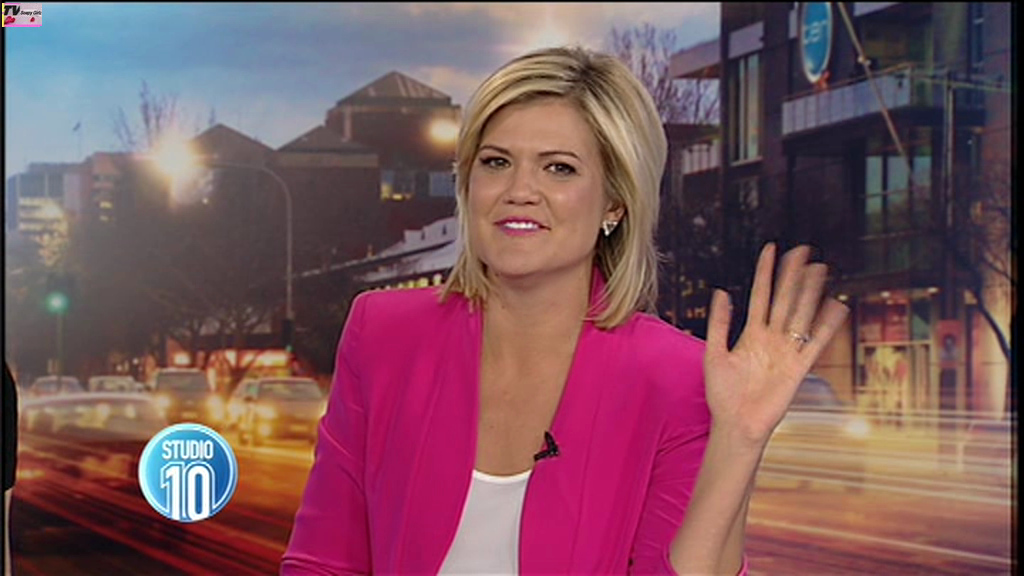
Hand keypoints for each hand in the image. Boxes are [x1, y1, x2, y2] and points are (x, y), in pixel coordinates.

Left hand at [704, 243, 849, 447]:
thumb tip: (721, 292)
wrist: (736, 425)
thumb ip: (718, 323)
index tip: (772, 249)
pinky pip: (814, 343)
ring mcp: (786, 352)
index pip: (761, 295)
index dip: (766, 272)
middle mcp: (771, 339)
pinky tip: (835, 306)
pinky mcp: (798, 369)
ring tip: (819, 269)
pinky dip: (826, 326)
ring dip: (809, 292)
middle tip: (803, 250)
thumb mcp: (713, 354)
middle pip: (785, 300)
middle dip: (793, 275)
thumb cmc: (722, 394)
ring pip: (800, 315)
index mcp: (751, 334)